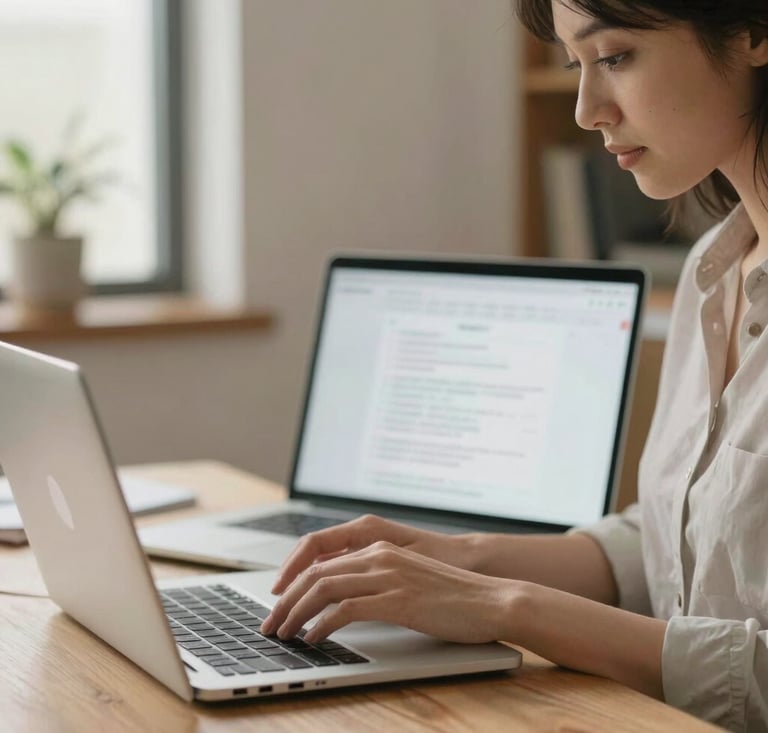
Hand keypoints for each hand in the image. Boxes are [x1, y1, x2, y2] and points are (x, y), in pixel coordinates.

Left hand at [261, 540, 521, 643]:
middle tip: (269, 623)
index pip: (322, 558)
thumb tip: (345, 599)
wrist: (492, 599)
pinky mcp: (398, 600)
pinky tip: (314, 638)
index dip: (293, 579)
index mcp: (380, 548)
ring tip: (284, 633)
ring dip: (296, 612)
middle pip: (316, 572)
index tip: (279, 600)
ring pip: (324, 587)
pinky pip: (346, 609)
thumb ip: (378, 580)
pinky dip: (322, 625)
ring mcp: (389, 576)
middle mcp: (379, 556)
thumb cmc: (454, 596)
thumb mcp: (409, 579)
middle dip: (286, 599)